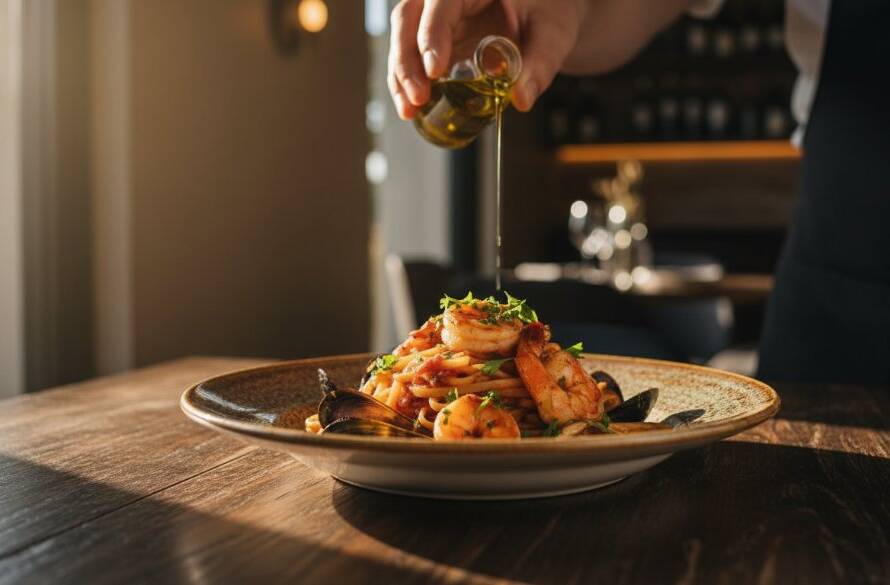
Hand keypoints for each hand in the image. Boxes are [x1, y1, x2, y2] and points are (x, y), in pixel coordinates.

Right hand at [388, 0, 587, 119]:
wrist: (548, 13)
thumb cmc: (551, 12)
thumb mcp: (554, 33)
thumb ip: (541, 63)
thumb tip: (522, 98)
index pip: (442, 1)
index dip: (432, 33)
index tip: (435, 70)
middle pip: (409, 17)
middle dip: (407, 60)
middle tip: (418, 96)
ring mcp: (436, 15)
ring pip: (402, 36)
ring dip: (400, 75)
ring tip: (410, 109)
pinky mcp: (435, 38)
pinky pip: (411, 55)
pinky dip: (406, 82)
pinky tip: (411, 107)